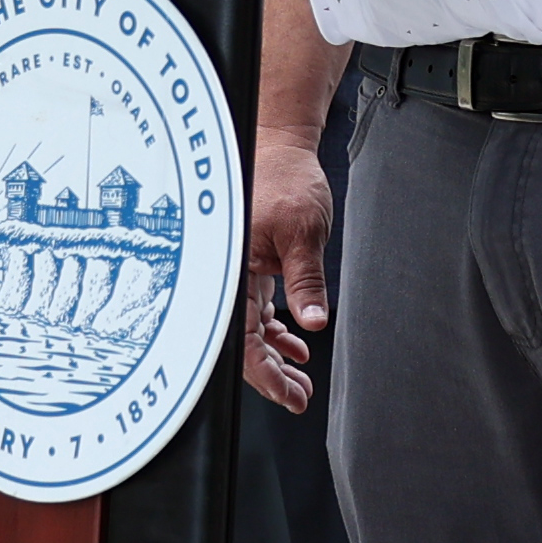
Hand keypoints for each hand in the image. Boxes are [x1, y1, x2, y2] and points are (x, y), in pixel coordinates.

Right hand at [241, 125, 333, 409]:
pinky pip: (259, 310)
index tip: (291, 396)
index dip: (266, 374)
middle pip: (244, 342)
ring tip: (301, 381)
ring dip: (277, 357)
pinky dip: (279, 331)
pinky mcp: (251, 267)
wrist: (279, 145)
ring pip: (252, 330)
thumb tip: (313, 322)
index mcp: (231, 269)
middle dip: (272, 375)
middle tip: (299, 397)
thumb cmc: (284, 178)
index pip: (243, 339)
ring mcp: (239, 273)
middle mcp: (229, 275)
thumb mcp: (303, 233)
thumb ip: (306, 280)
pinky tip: (298, 346)